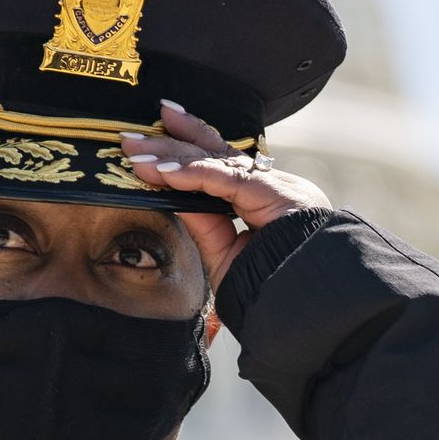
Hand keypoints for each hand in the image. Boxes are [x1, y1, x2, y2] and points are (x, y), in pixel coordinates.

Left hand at [123, 101, 331, 289]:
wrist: (307, 302)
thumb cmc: (272, 286)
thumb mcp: (225, 253)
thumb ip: (204, 224)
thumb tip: (172, 196)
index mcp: (261, 197)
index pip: (220, 162)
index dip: (188, 145)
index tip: (153, 139)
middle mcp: (269, 184)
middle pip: (215, 150)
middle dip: (172, 141)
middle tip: (132, 136)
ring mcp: (275, 185)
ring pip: (217, 159)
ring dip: (173, 154)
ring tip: (137, 153)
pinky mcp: (276, 193)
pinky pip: (227, 178)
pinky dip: (193, 173)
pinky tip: (164, 172)